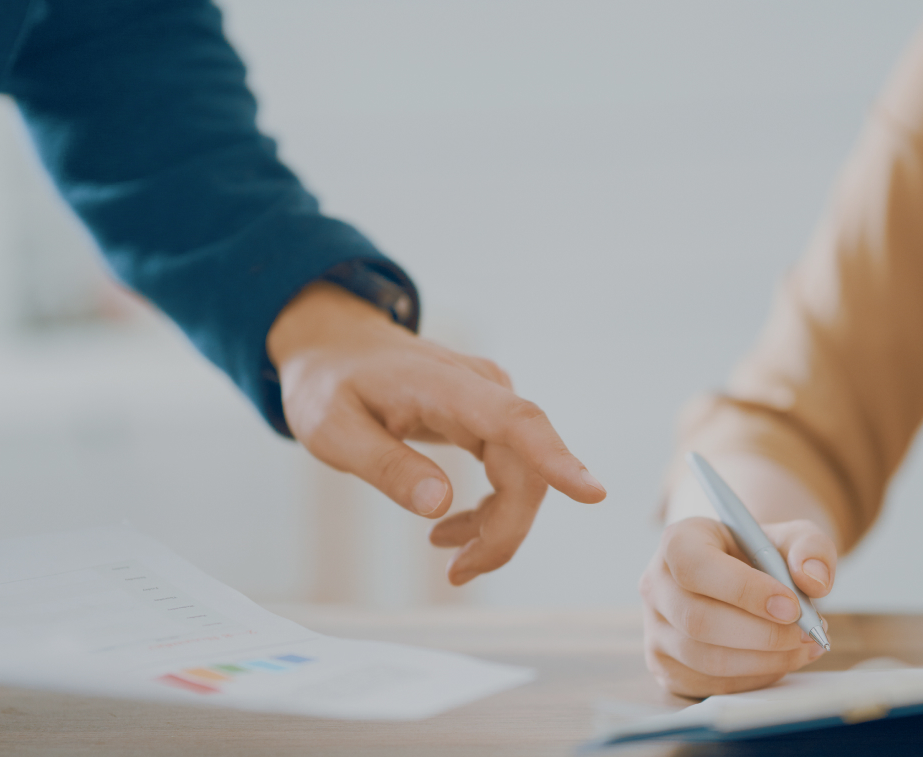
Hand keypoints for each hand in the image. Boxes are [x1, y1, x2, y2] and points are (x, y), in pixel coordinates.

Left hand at [268, 282, 605, 584]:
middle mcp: (482, 389)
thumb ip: (385, 465)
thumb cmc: (329, 386)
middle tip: (457, 574)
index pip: (514, 421)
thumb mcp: (332, 429)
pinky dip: (491, 512)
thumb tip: (440, 505)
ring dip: (499, 528)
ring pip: (525, 476)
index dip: (555, 460)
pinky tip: (451, 532)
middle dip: (504, 531)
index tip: (593, 494)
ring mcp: (492, 402)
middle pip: (524, 468)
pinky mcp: (491, 418)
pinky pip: (512, 472)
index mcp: (443, 386)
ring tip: (452, 562)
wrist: (335, 348)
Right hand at [640, 516, 834, 697]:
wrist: (743, 577)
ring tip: (804, 646)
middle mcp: (655, 586)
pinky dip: (754, 678)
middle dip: (762, 634)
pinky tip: (781, 660)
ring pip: (705, 659)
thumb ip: (810, 549)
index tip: (791, 606)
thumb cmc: (763, 555)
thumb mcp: (791, 537)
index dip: (743, 590)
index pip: (696, 567)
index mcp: (677, 542)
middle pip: (697, 621)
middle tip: (807, 633)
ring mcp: (655, 630)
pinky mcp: (666, 667)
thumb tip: (813, 581)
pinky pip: (709, 684)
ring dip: (764, 660)